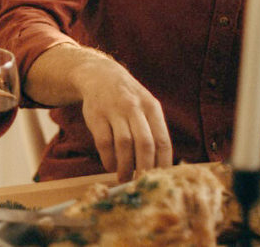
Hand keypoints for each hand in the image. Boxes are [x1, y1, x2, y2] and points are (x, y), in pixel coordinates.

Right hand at [74, 56, 172, 182]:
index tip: (159, 180)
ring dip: (125, 166)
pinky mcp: (96, 115)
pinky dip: (109, 159)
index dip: (162, 164)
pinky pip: (104, 142)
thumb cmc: (128, 100)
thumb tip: (161, 167)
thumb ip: (153, 131)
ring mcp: (114, 110)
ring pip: (124, 144)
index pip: (162, 141)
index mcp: (152, 107)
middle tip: (141, 183)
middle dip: (144, 168)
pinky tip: (111, 165)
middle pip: (145, 144)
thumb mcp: (145, 106)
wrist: (100, 75)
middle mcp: (134, 107)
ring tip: (124, 178)